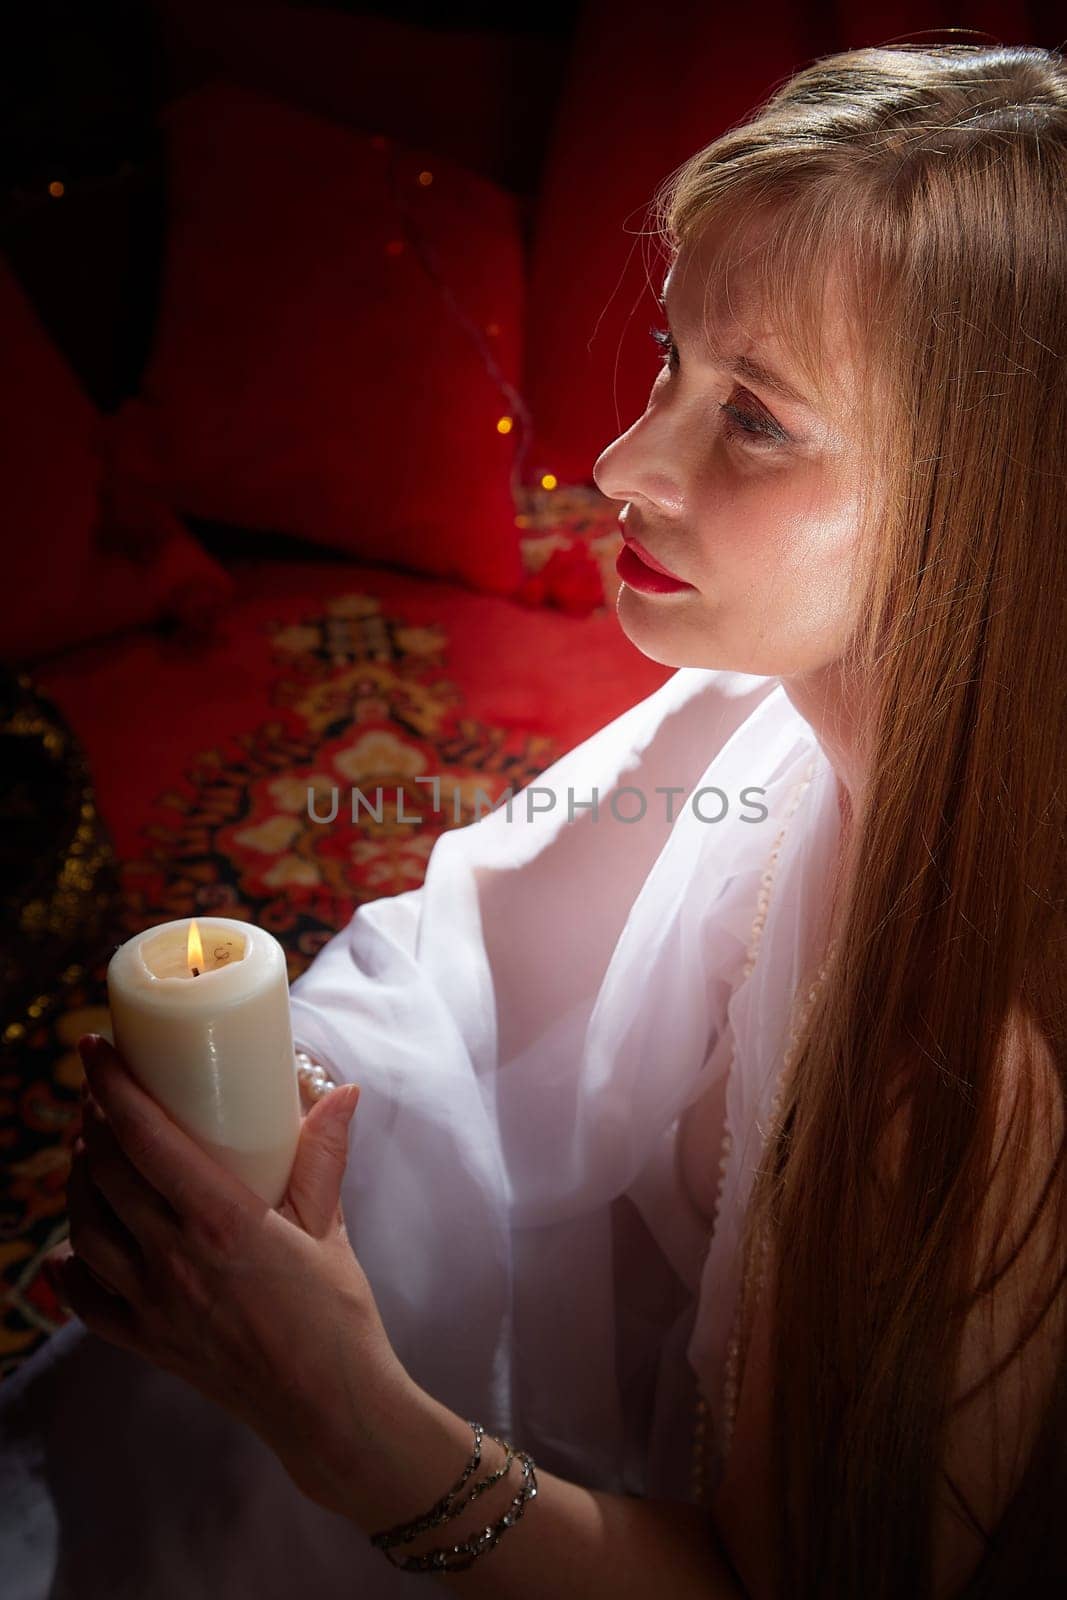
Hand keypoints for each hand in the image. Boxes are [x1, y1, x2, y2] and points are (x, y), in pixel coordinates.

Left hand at [44, 1033, 409, 1515]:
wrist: (328, 1408)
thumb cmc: (336, 1315)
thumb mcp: (330, 1226)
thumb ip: (325, 1155)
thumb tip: (344, 1092)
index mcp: (220, 1221)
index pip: (144, 1139)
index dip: (111, 1087)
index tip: (94, 1049)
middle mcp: (174, 1259)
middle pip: (105, 1174)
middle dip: (93, 1124)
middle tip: (102, 1096)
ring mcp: (152, 1304)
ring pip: (85, 1229)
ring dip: (80, 1183)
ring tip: (92, 1154)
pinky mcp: (146, 1342)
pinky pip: (86, 1298)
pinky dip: (72, 1265)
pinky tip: (79, 1245)